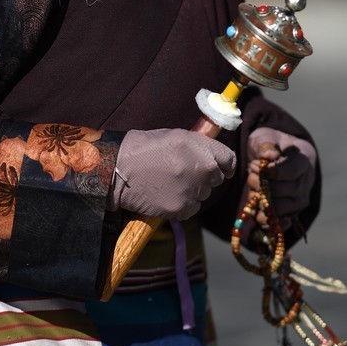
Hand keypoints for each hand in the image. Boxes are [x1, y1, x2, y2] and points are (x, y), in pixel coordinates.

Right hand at [108, 128, 235, 220]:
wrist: (118, 168)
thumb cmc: (144, 148)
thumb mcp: (175, 136)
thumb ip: (198, 146)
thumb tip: (214, 155)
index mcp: (201, 147)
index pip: (229, 159)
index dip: (226, 165)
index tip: (223, 170)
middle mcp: (202, 168)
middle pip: (217, 179)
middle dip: (205, 177)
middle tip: (185, 174)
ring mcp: (193, 190)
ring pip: (204, 195)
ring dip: (193, 191)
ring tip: (170, 183)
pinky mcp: (181, 208)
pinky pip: (191, 208)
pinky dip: (182, 204)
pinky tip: (166, 194)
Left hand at [246, 127, 316, 226]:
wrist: (279, 156)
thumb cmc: (273, 145)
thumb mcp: (267, 137)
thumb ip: (266, 145)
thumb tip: (269, 157)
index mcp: (303, 161)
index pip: (292, 171)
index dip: (274, 171)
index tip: (261, 166)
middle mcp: (305, 184)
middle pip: (283, 191)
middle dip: (262, 183)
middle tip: (252, 170)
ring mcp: (299, 201)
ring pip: (279, 208)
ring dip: (259, 199)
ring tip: (252, 185)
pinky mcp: (290, 214)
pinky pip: (279, 224)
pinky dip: (264, 218)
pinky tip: (255, 207)